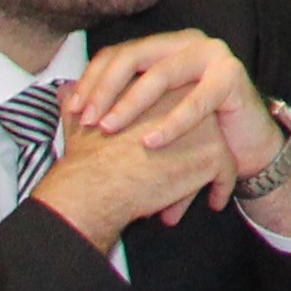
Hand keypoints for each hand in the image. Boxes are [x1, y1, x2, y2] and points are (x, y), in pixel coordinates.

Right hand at [27, 103, 235, 251]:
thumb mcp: (80, 121)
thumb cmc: (86, 158)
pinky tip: (213, 202)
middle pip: (199, 128)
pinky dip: (221, 189)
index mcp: (158, 87)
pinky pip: (226, 173)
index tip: (161, 152)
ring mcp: (205, 125)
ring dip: (203, 175)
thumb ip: (79, 102)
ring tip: (188, 197)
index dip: (171, 131)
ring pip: (214, 150)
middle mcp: (187, 98)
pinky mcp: (214, 152)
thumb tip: (64, 90)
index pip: (177, 109)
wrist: (97, 185)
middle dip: (189, 153)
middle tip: (176, 176)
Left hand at [62, 31, 273, 216]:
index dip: (91, 80)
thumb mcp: (149, 113)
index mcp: (163, 46)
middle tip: (87, 120)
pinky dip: (171, 123)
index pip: (117, 54)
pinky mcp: (233, 76)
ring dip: (130, 104)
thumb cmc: (193, 131)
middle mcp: (186, 42)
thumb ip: (110, 101)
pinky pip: (196, 101)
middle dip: (104, 90)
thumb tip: (58, 96)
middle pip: (133, 57)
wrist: (245, 146)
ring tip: (109, 129)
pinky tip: (151, 142)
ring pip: (160, 74)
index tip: (72, 112)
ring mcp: (212, 55)